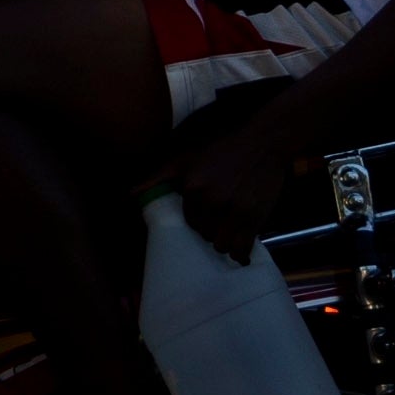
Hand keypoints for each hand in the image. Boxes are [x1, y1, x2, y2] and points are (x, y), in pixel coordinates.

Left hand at [173, 121, 298, 261]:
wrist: (263, 142)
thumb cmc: (223, 149)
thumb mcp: (186, 158)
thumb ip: (159, 176)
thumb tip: (131, 194)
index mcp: (193, 187)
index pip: (191, 221)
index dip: (200, 220)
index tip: (208, 217)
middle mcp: (212, 200)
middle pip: (205, 234)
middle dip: (212, 231)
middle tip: (220, 224)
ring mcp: (234, 210)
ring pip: (221, 244)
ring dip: (225, 242)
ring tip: (230, 234)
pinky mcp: (254, 216)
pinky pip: (242, 246)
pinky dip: (240, 253)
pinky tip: (240, 251)